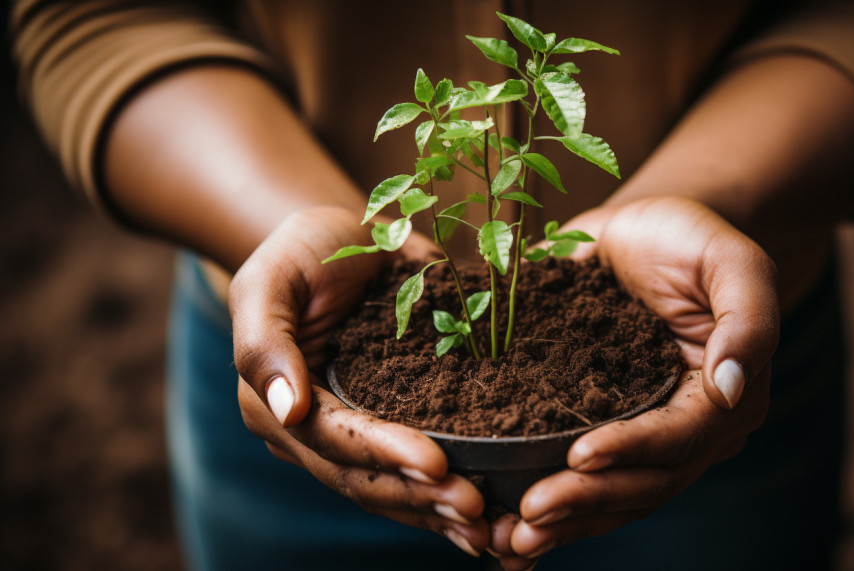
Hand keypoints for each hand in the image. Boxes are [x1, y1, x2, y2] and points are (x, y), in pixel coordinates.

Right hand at [230, 206, 489, 556]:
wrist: (338, 239)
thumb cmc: (301, 252)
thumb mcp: (270, 282)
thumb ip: (265, 344)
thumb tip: (287, 410)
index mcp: (276, 405)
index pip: (334, 440)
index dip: (385, 455)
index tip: (437, 465)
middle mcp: (309, 432)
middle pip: (363, 478)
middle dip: (420, 498)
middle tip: (476, 510)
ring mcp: (346, 435)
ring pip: (388, 488)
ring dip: (435, 511)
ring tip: (488, 528)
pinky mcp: (382, 426)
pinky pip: (409, 472)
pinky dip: (441, 496)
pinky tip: (485, 517)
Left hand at [488, 197, 778, 567]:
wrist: (648, 230)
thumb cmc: (692, 238)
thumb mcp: (732, 261)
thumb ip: (746, 320)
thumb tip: (731, 387)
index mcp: (725, 398)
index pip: (679, 439)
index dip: (632, 451)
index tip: (578, 455)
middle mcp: (689, 430)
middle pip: (643, 484)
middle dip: (585, 502)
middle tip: (527, 519)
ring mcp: (645, 433)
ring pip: (612, 496)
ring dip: (564, 522)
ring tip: (509, 541)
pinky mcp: (605, 427)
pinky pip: (585, 478)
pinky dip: (554, 507)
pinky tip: (508, 527)